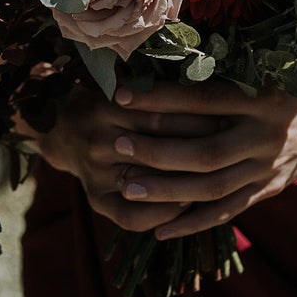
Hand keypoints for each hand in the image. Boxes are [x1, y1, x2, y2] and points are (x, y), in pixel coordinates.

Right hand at [32, 84, 233, 232]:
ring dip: (188, 185)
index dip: (199, 117)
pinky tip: (187, 206)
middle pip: (160, 149)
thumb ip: (158, 86)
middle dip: (201, 148)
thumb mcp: (126, 85)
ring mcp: (94, 174)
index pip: (162, 114)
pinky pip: (132, 217)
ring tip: (222, 178)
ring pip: (151, 185)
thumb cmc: (108, 102)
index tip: (230, 116)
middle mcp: (98, 141)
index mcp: (106, 107)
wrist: (62, 129)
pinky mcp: (95, 200)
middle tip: (235, 146)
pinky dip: (163, 215)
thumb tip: (214, 78)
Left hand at [111, 77, 296, 238]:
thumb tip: (161, 57)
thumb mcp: (265, 66)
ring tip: (126, 188)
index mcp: (262, 97)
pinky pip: (227, 212)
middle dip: (157, 151)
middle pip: (205, 151)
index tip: (121, 94)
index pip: (204, 99)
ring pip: (213, 188)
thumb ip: (223, 68)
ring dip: (167, 191)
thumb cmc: (288, 82)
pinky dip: (193, 223)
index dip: (161, 98)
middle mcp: (266, 136)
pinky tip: (159, 230)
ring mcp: (268, 168)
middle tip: (118, 145)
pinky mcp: (268, 190)